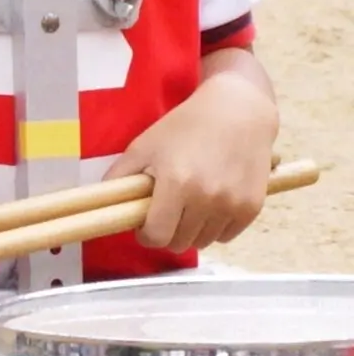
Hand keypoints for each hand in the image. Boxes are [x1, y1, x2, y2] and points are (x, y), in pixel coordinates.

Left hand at [104, 73, 277, 252]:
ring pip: (203, 242)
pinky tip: (210, 205)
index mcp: (177, 184)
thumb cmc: (185, 126)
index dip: (145, 234)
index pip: (156, 236)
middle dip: (167, 232)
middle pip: (179, 244)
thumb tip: (102, 203)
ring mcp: (233, 204)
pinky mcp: (253, 207)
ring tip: (189, 205)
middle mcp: (207, 198)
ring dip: (191, 231)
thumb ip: (119, 177)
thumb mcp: (144, 146)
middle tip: (166, 212)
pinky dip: (215, 228)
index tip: (144, 223)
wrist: (238, 111)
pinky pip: (226, 236)